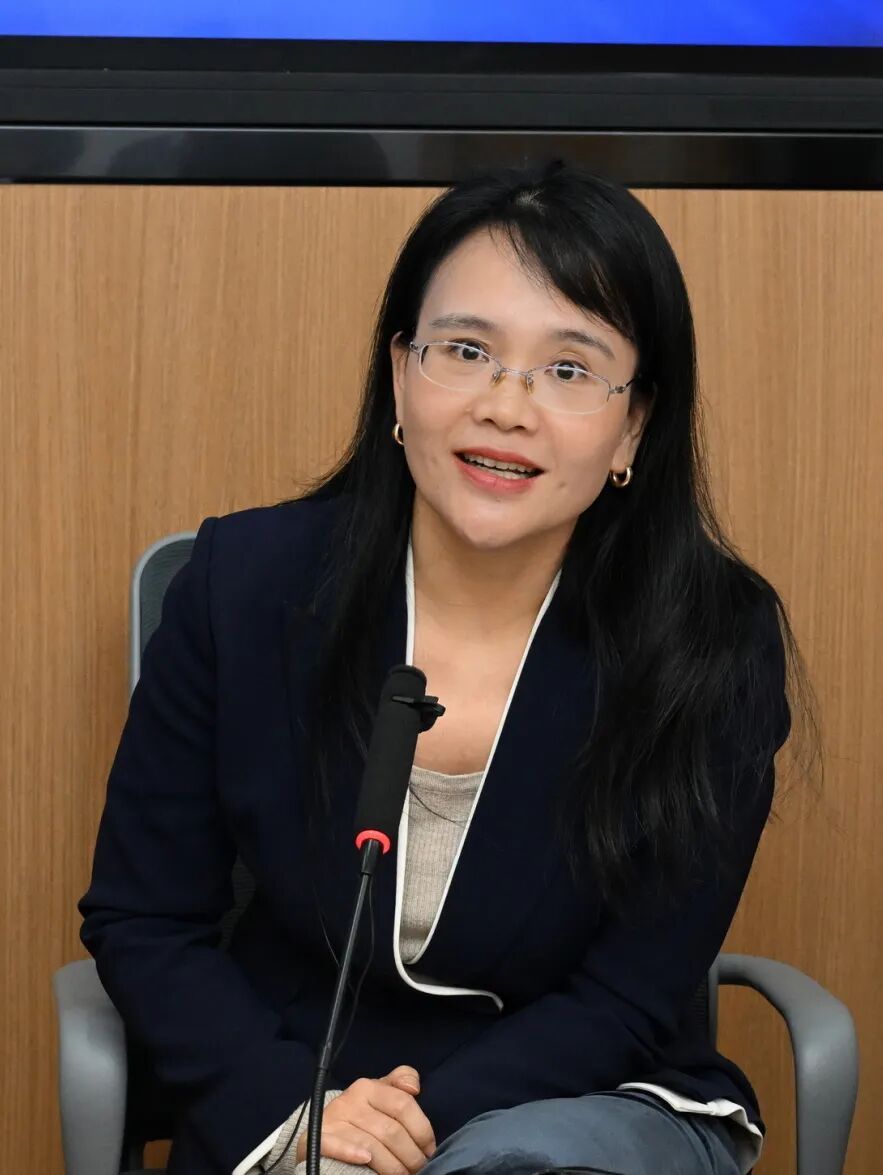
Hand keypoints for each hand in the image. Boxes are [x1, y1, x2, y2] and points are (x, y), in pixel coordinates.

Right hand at [295, 1065, 435, 1173]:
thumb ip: (400, 1082)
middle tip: (419, 1168)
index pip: (403, 1105)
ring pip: (372, 1145)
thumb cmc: (362, 1114)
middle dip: (411, 1155)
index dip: (422, 1130)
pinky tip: (366, 1161)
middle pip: (391, 1130)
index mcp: (369, 1087)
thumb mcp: (380, 1093)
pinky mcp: (319, 1139)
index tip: (430, 1149)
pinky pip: (337, 1146)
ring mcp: (334, 1120)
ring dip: (393, 1166)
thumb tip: (414, 1087)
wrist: (323, 1129)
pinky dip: (352, 1153)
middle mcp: (350, 1101)